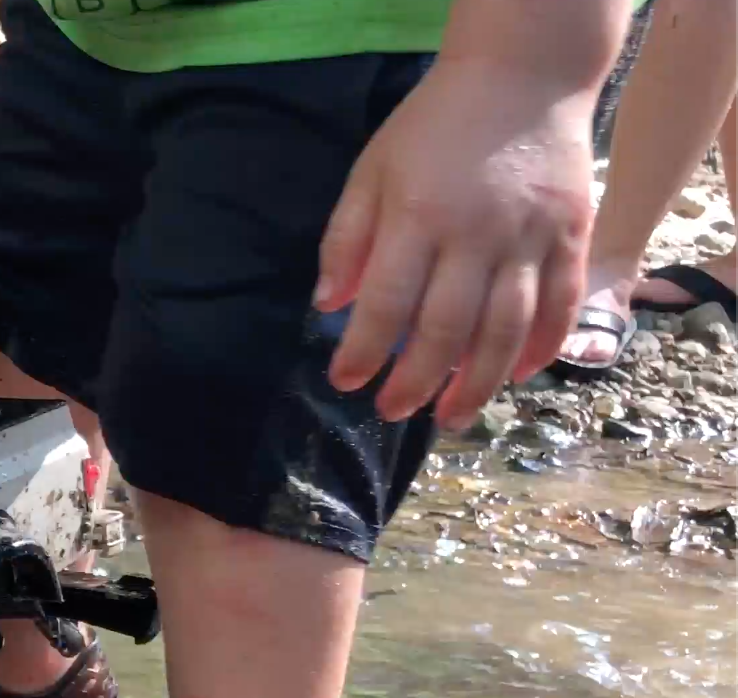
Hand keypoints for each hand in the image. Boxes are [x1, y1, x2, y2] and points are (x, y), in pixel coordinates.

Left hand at [314, 57, 598, 426]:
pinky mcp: (573, 234)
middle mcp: (477, 234)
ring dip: (477, 383)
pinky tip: (517, 377)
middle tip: (393, 411)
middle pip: (446, 329)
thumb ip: (347, 239)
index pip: (386, 303)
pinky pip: (560, 305)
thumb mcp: (373, 171)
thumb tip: (327, 305)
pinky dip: (541, 348)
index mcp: (419, 217)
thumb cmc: (434, 127)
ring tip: (450, 417)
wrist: (523, 76)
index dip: (363, 352)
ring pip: (505, 330)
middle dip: (415, 381)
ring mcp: (531, 237)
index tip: (345, 381)